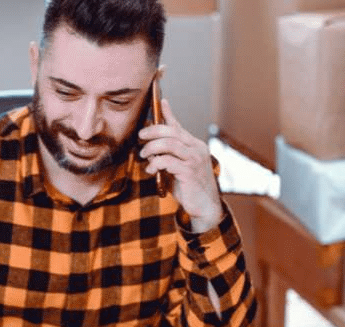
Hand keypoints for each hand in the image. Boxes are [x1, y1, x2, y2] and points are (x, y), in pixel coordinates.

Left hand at [138, 98, 221, 232]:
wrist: (203, 206)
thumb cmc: (188, 187)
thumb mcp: (177, 167)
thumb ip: (167, 155)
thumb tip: (150, 146)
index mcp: (194, 145)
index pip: (178, 126)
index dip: (168, 113)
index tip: (160, 102)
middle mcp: (197, 149)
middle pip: (172, 132)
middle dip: (153, 131)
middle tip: (140, 137)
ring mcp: (194, 160)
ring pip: (169, 144)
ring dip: (152, 148)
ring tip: (144, 155)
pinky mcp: (189, 172)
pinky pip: (168, 161)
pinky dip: (155, 163)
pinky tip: (151, 169)